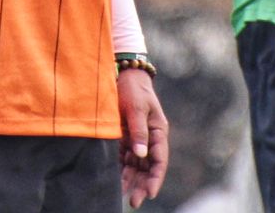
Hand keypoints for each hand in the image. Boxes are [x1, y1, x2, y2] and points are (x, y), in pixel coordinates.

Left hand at [117, 69, 169, 207]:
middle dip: (143, 185)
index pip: (159, 160)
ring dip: (131, 181)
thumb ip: (139, 131)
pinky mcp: (124, 138)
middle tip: (134, 202)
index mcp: (158, 131)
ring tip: (122, 196)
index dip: (156, 179)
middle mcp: (149, 139)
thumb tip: (142, 155)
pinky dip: (121, 171)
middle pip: (148, 168)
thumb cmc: (133, 89)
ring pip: (136, 167)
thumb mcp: (136, 108)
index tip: (150, 194)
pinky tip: (115, 182)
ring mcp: (137, 139)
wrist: (122, 74)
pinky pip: (124, 160)